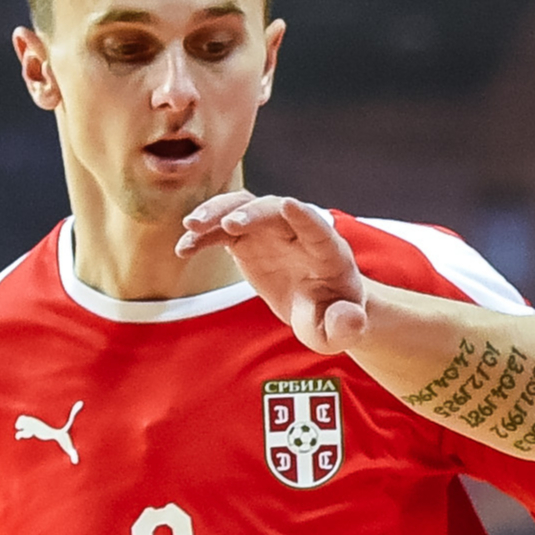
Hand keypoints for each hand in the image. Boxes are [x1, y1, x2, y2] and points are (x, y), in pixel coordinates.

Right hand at [175, 193, 370, 351]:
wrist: (321, 308)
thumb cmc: (334, 317)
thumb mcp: (341, 330)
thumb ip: (345, 326)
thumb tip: (351, 321)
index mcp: (328, 251)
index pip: (317, 228)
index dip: (305, 216)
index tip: (289, 204)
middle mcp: (298, 232)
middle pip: (273, 211)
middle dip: (251, 214)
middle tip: (227, 224)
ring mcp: (271, 232)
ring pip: (243, 209)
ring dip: (217, 213)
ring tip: (191, 228)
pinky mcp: (248, 241)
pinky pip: (223, 230)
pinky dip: (204, 236)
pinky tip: (183, 250)